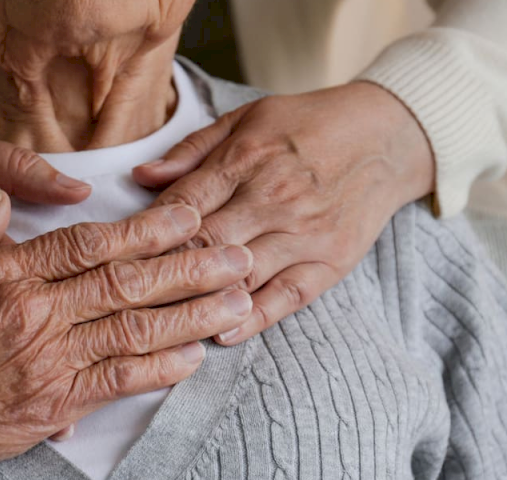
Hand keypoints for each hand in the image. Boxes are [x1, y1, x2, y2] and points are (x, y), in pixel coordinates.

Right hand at [0, 189, 253, 460]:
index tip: (186, 217)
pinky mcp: (49, 407)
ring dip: (192, 315)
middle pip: (128, 283)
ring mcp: (46, 363)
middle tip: (236, 254)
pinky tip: (194, 356)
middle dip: (190, 266)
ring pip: (134, 331)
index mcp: (4, 272)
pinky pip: (116, 384)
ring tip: (236, 301)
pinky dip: (159, 369)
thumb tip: (5, 203)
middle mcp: (35, 315)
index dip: (146, 229)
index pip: (90, 243)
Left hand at [133, 82, 434, 344]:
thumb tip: (141, 177)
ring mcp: (304, 232)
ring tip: (160, 323)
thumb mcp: (247, 118)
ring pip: (241, 274)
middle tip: (125, 297)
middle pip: (205, 243)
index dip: (145, 233)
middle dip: (161, 272)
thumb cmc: (307, 125)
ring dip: (199, 299)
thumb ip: (191, 150)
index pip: (183, 204)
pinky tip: (220, 333)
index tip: (118, 255)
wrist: (388, 136)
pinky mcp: (330, 261)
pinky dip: (252, 318)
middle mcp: (274, 197)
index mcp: (246, 158)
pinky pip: (286, 297)